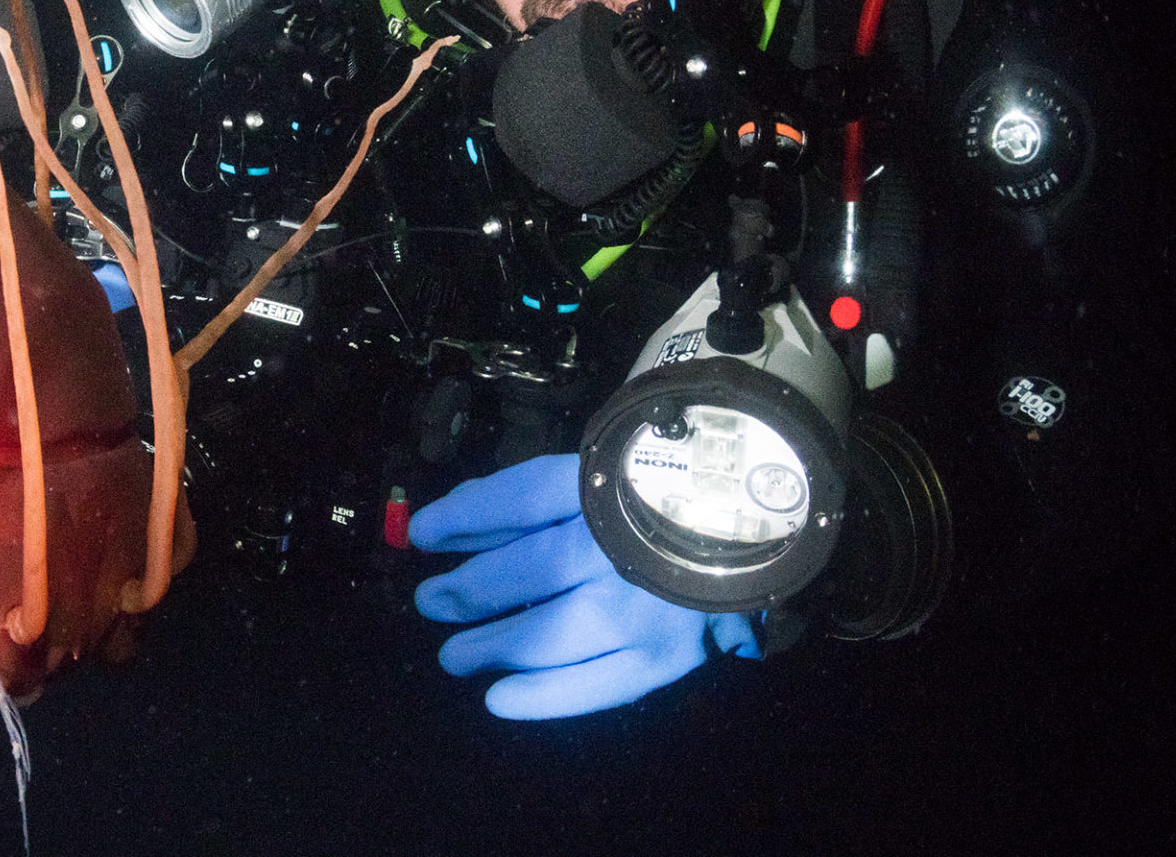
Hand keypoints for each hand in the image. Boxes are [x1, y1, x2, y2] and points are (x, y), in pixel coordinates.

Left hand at [410, 453, 760, 719]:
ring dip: (491, 647)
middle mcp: (625, 546)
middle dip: (467, 591)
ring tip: (453, 656)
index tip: (422, 535)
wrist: (754, 530)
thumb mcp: (593, 475)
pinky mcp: (665, 656)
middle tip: (431, 603)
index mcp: (610, 487)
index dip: (462, 518)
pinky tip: (499, 699)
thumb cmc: (655, 498)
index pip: (520, 499)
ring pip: (550, 633)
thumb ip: (524, 496)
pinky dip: (541, 698)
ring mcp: (647, 607)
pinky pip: (593, 687)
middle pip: (528, 569)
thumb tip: (447, 524)